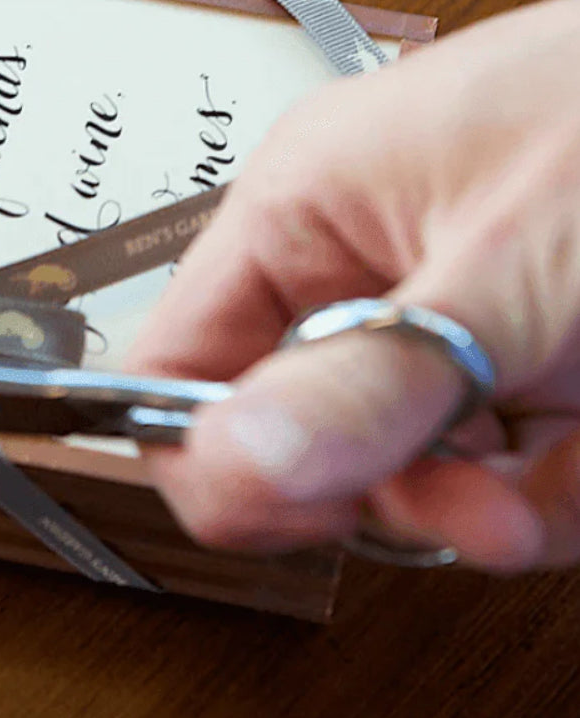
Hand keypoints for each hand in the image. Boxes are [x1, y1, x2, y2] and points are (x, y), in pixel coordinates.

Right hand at [127, 0, 579, 571]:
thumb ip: (368, 378)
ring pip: (404, 466)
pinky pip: (492, 465)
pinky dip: (551, 484)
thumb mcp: (508, 266)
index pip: (176, 357)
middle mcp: (355, 263)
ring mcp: (438, 314)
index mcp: (301, 208)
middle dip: (384, 485)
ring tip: (564, 470)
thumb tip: (222, 464)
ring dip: (488, 496)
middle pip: (293, 430)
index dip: (207, 449)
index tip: (292, 509)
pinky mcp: (514, 353)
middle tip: (467, 497)